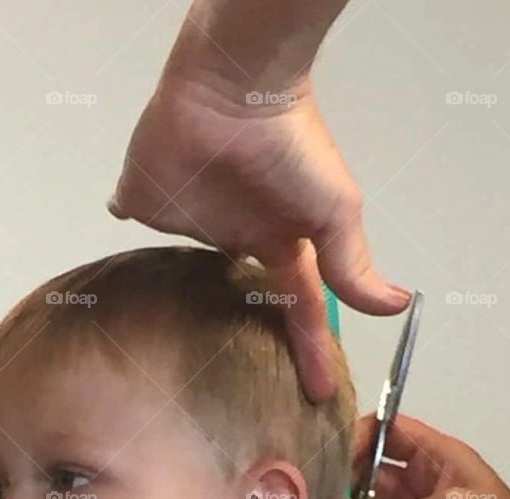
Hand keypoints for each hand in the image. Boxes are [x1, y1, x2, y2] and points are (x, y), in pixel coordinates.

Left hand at [109, 74, 409, 400]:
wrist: (232, 92)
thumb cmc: (290, 145)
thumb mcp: (332, 210)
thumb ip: (351, 266)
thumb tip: (397, 306)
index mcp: (278, 243)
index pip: (295, 309)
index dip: (308, 350)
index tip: (319, 395)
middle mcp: (235, 239)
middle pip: (236, 303)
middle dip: (239, 342)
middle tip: (238, 395)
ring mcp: (190, 224)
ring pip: (180, 279)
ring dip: (175, 312)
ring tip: (168, 366)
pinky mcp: (145, 204)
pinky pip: (129, 226)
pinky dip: (118, 248)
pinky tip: (112, 289)